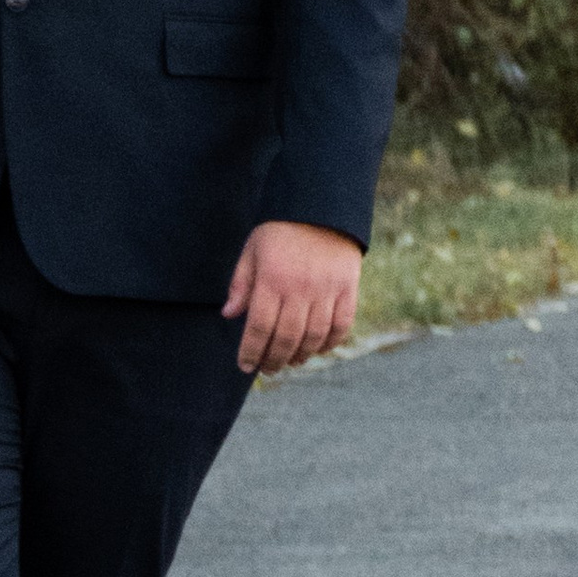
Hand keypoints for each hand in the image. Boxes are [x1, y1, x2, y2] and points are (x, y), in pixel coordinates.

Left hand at [222, 220, 360, 376]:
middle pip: (287, 337)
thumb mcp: (253, 250)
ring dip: (301, 355)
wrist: (323, 208)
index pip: (260, 326)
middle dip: (274, 359)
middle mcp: (300, 288)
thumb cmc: (281, 230)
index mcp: (273, 279)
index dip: (251, 351)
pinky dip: (330, 342)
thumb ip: (241, 284)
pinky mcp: (348, 289)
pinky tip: (318, 349)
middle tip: (267, 369)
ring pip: (314, 336)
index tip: (245, 366)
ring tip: (290, 361)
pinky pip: (341, 325)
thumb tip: (229, 315)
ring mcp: (327, 290)